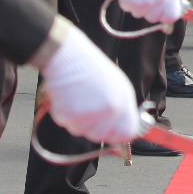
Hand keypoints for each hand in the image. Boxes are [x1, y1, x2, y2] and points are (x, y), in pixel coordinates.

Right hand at [40, 22, 141, 143]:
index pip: (127, 133)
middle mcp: (109, 110)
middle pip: (101, 136)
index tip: (112, 131)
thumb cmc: (91, 68)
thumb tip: (125, 128)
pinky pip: (67, 124)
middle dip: (94, 128)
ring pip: (81, 131)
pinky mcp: (70, 115)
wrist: (68, 57)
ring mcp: (89, 114)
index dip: (118, 134)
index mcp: (123, 101)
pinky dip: (65, 113)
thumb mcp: (116, 85)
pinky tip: (68, 96)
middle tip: (88, 109)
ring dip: (78, 119)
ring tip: (79, 97)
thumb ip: (122, 107)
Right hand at [114, 0, 182, 23]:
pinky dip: (126, 2)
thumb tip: (170, 14)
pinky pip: (128, 9)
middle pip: (154, 18)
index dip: (165, 17)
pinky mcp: (133, 4)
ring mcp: (148, 3)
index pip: (173, 16)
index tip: (160, 15)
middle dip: (148, 12)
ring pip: (139, 14)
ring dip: (136, 6)